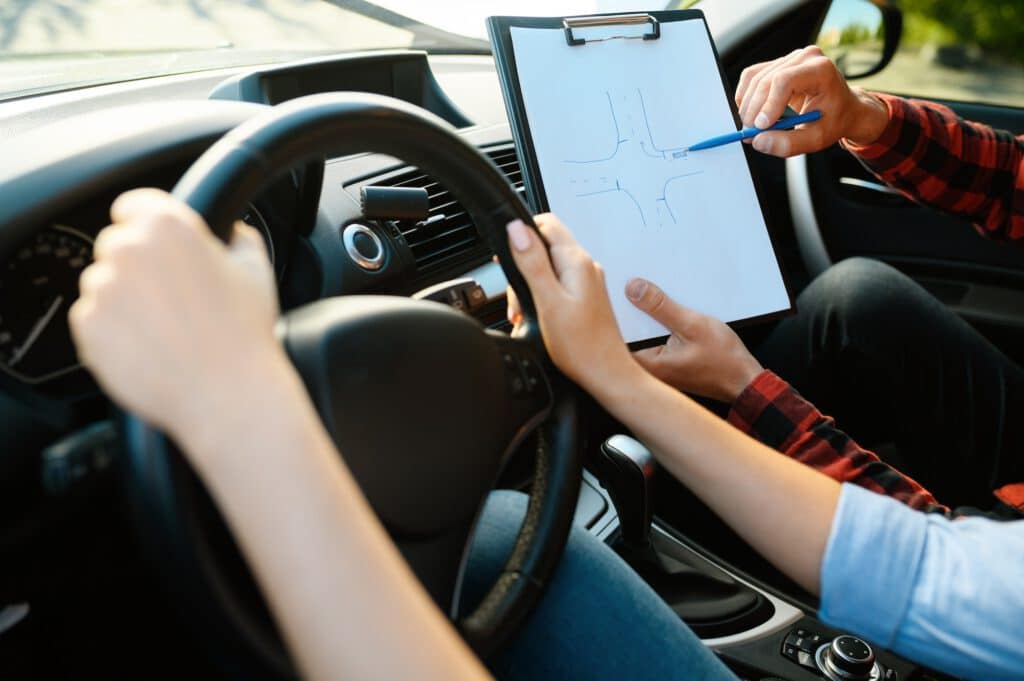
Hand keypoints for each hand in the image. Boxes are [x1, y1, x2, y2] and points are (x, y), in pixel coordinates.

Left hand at [70, 188, 286, 452]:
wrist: (226, 394)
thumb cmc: (244, 335)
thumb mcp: (257, 272)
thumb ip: (238, 238)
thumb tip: (231, 231)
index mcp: (169, 226)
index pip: (133, 204)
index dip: (146, 224)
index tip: (157, 245)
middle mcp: (128, 250)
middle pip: (115, 244)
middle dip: (137, 265)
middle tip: (170, 296)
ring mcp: (103, 289)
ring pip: (102, 283)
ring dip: (123, 299)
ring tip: (163, 327)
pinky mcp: (88, 326)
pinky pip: (92, 320)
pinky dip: (113, 331)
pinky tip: (149, 346)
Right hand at [505, 214, 636, 396]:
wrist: (606, 374)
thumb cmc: (581, 346)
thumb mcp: (548, 300)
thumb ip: (531, 262)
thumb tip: (517, 229)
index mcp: (577, 262)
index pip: (546, 223)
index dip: (521, 234)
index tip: (507, 257)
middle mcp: (585, 267)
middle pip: (544, 246)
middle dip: (522, 268)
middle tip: (517, 299)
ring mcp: (586, 282)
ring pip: (548, 268)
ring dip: (530, 286)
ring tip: (526, 314)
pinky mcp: (585, 297)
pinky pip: (556, 285)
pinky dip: (541, 297)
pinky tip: (538, 318)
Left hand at [628, 279, 762, 401]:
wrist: (744, 380)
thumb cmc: (723, 360)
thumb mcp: (692, 325)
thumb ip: (661, 307)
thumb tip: (633, 289)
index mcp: (648, 364)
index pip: (618, 334)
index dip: (614, 310)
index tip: (615, 289)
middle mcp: (649, 369)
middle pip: (628, 333)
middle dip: (630, 309)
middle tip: (630, 284)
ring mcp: (658, 368)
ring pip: (642, 335)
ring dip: (645, 317)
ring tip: (646, 292)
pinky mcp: (668, 363)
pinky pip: (654, 339)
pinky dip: (657, 325)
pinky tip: (663, 311)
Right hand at [734, 45, 888, 156]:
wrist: (842, 108)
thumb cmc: (833, 121)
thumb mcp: (816, 139)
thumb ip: (788, 144)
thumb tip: (758, 141)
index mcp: (821, 70)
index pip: (784, 80)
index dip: (768, 105)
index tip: (761, 128)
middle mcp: (805, 57)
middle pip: (765, 81)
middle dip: (753, 110)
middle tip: (750, 134)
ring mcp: (790, 58)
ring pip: (754, 80)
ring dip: (748, 106)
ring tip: (755, 127)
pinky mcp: (777, 64)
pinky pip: (751, 77)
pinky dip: (746, 98)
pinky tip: (754, 113)